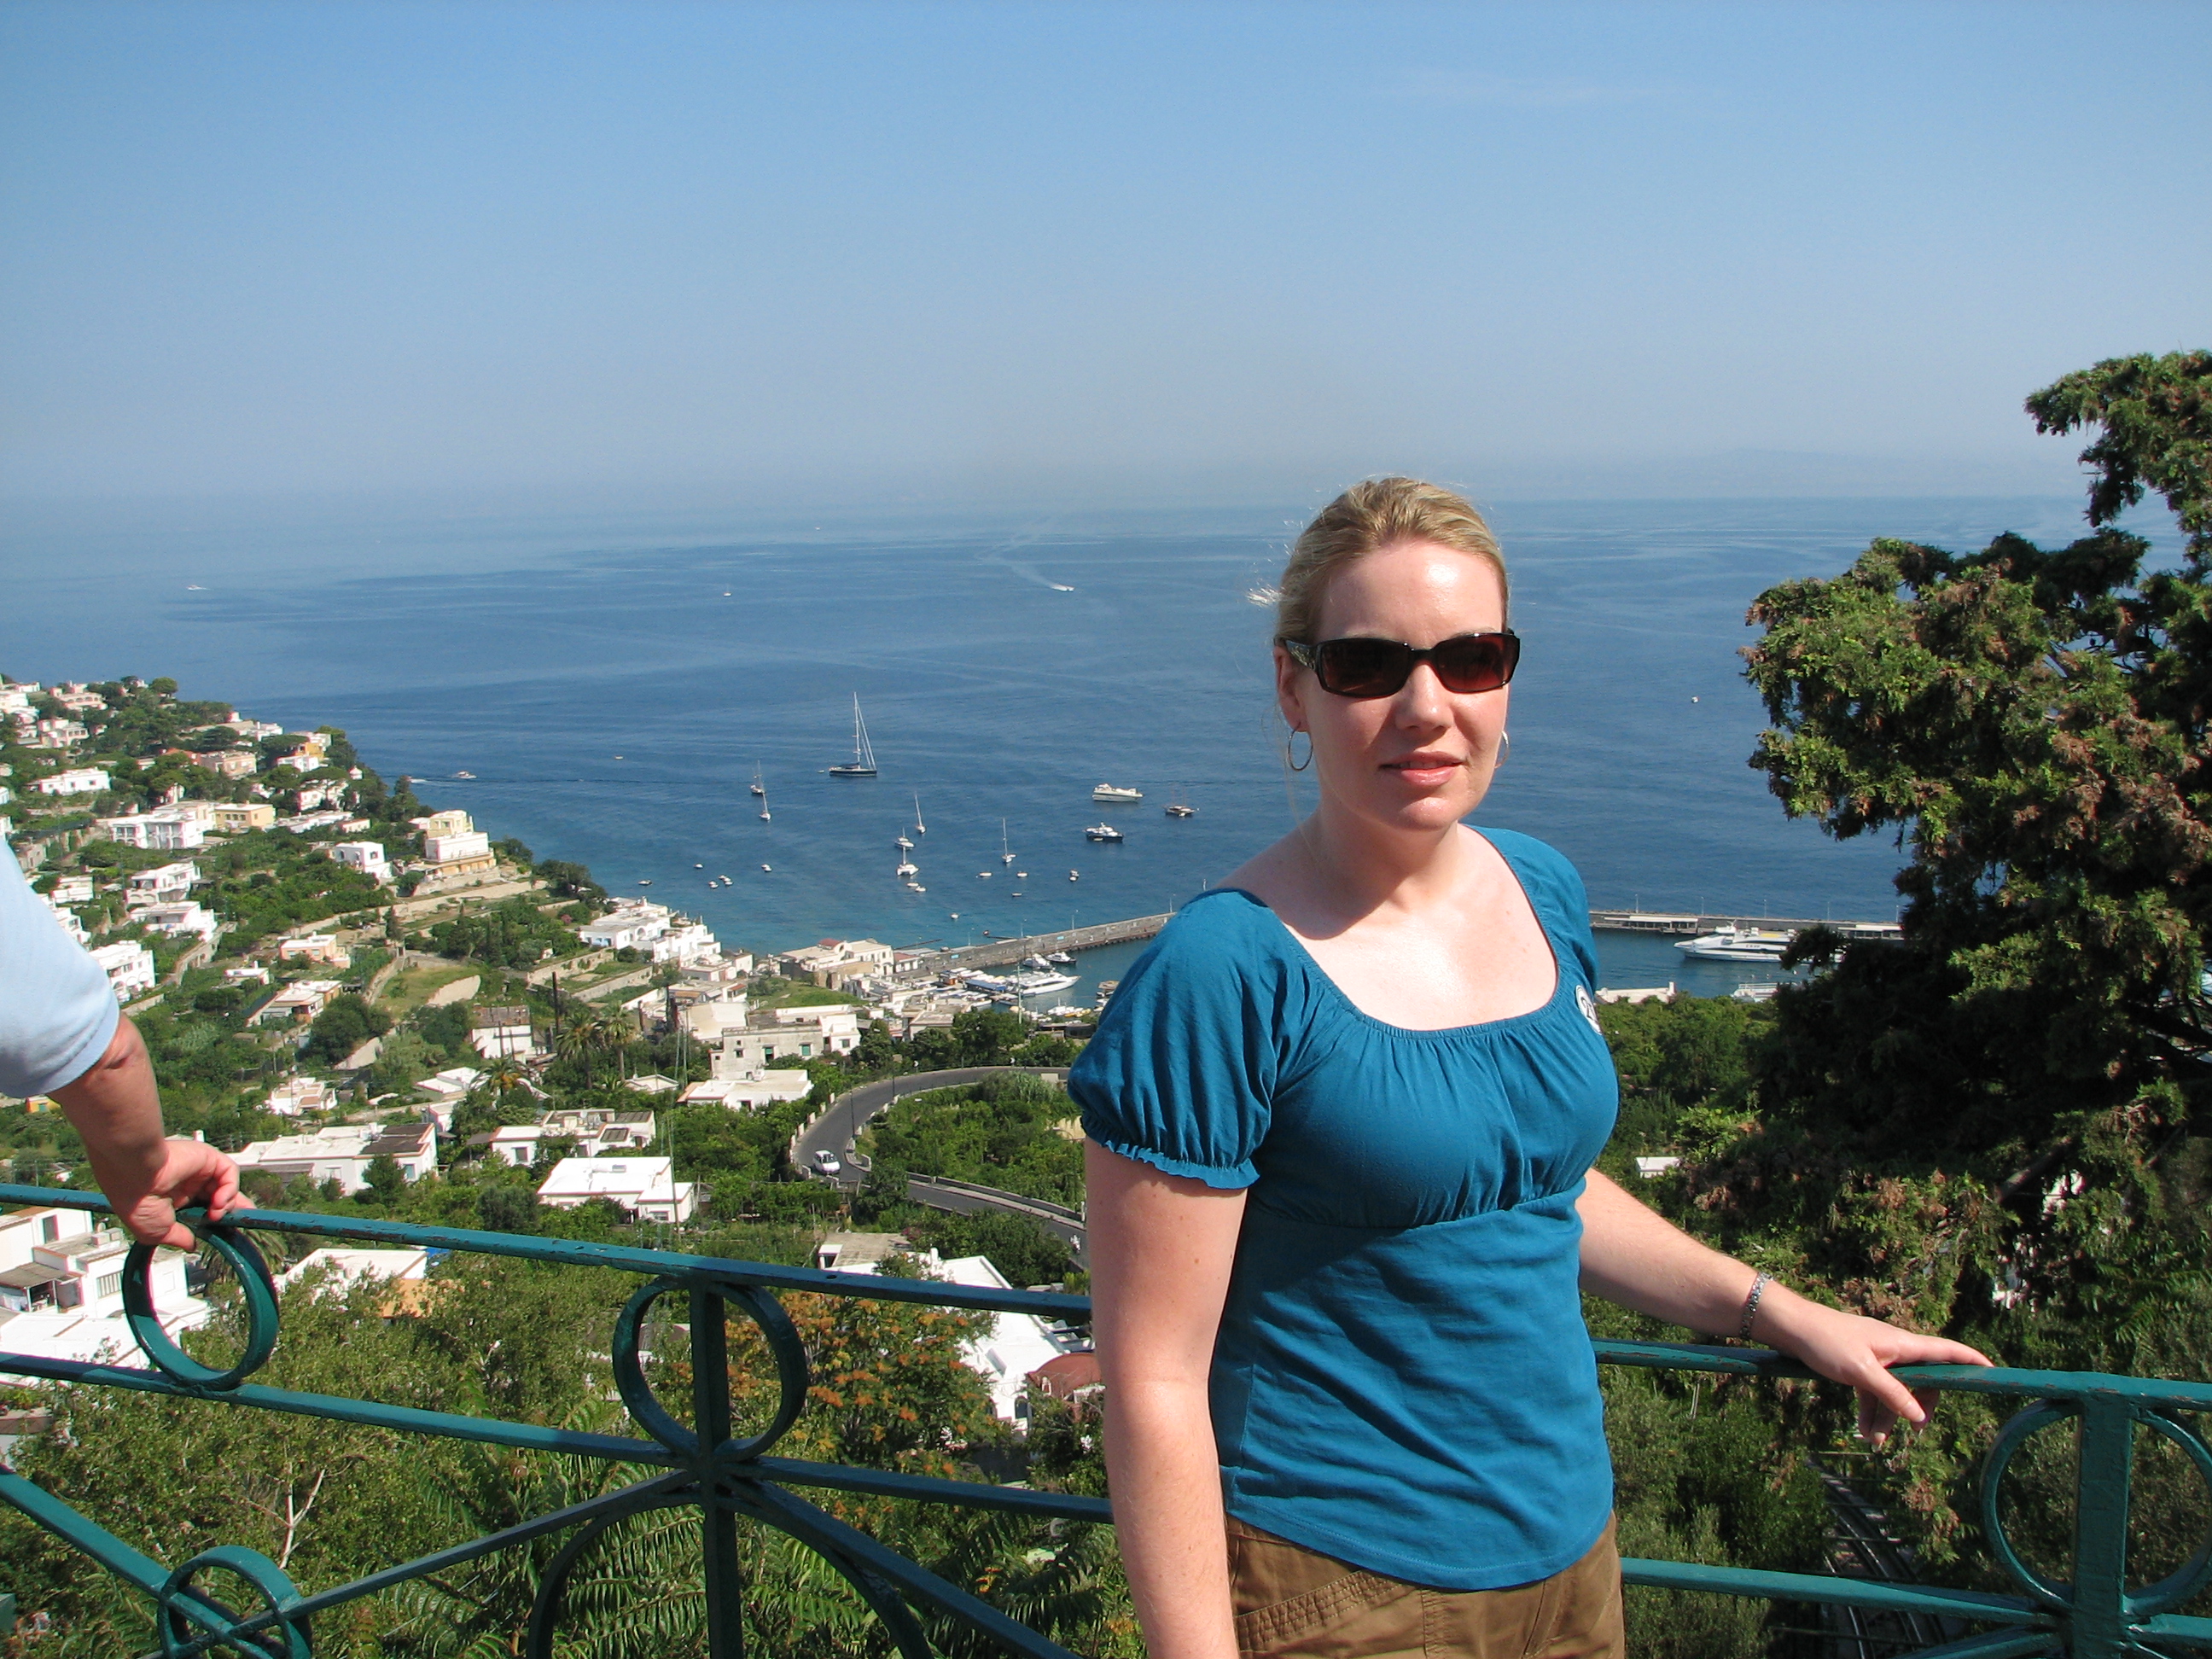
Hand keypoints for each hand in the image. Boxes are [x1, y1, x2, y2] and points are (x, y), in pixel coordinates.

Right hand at [107, 1137, 242, 1251]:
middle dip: (230, 1212)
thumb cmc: (136, 1202)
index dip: (216, 1221)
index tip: (223, 1233)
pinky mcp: (207, 1158)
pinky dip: (230, 1188)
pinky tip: (218, 1201)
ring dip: (228, 1204)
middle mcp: (188, 1184)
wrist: (134, 1178)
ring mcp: (199, 1171)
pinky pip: (229, 1171)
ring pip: (227, 1186)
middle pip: (220, 1197)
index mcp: (175, 1201)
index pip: (204, 1210)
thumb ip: (178, 1239)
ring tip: (216, 1214)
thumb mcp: (157, 1233)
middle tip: (232, 1225)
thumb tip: (191, 1245)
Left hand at [1759, 1289, 1990, 1444]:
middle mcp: (1893, 1349)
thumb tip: (1920, 1417)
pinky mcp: (1858, 1367)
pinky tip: (1863, 1432)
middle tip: (1917, 1430)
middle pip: (1922, 1380)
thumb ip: (1892, 1394)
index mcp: (1902, 1344)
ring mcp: (1876, 1359)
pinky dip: (1870, 1411)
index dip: (1970, 1361)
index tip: (1992, 1371)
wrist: (1791, 1328)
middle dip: (1920, 1406)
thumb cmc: (1826, 1341)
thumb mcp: (1861, 1372)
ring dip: (1887, 1417)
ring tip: (1874, 1441)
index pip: (1946, 1351)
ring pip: (1894, 1392)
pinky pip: (1873, 1393)